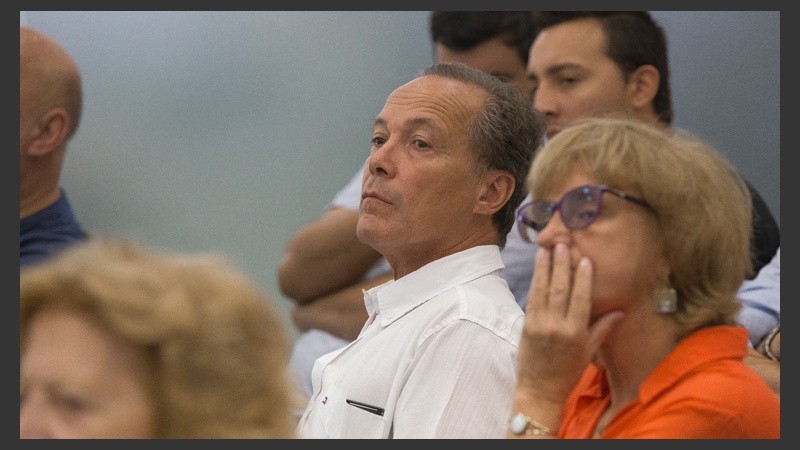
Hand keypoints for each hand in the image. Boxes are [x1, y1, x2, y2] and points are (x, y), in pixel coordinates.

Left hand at [516, 244, 622, 403]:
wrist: (540, 390)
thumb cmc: (567, 373)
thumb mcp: (588, 352)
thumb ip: (602, 329)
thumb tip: (620, 311)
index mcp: (575, 332)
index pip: (580, 298)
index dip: (583, 278)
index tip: (585, 259)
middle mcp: (556, 325)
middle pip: (559, 289)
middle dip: (561, 265)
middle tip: (562, 244)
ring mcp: (538, 324)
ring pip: (542, 290)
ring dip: (544, 267)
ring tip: (546, 249)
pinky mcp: (525, 324)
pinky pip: (531, 299)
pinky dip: (535, 282)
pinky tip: (537, 269)